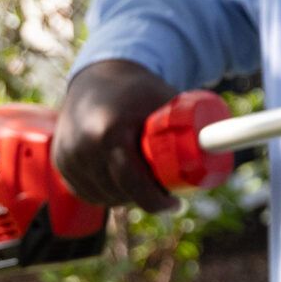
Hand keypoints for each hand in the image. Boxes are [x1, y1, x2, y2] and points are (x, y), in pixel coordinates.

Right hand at [52, 59, 180, 212]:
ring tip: (145, 188)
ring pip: (102, 196)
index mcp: (108, 131)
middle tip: (165, 197)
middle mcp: (82, 146)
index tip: (175, 204)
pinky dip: (105, 194)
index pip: (133, 182)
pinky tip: (122, 188)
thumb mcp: (166, 102)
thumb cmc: (138, 90)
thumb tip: (220, 147)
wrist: (97, 76)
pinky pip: (86, 192)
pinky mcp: (60, 162)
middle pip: (119, 192)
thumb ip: (189, 125)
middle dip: (144, 200)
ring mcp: (67, 156)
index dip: (156, 201)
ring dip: (124, 199)